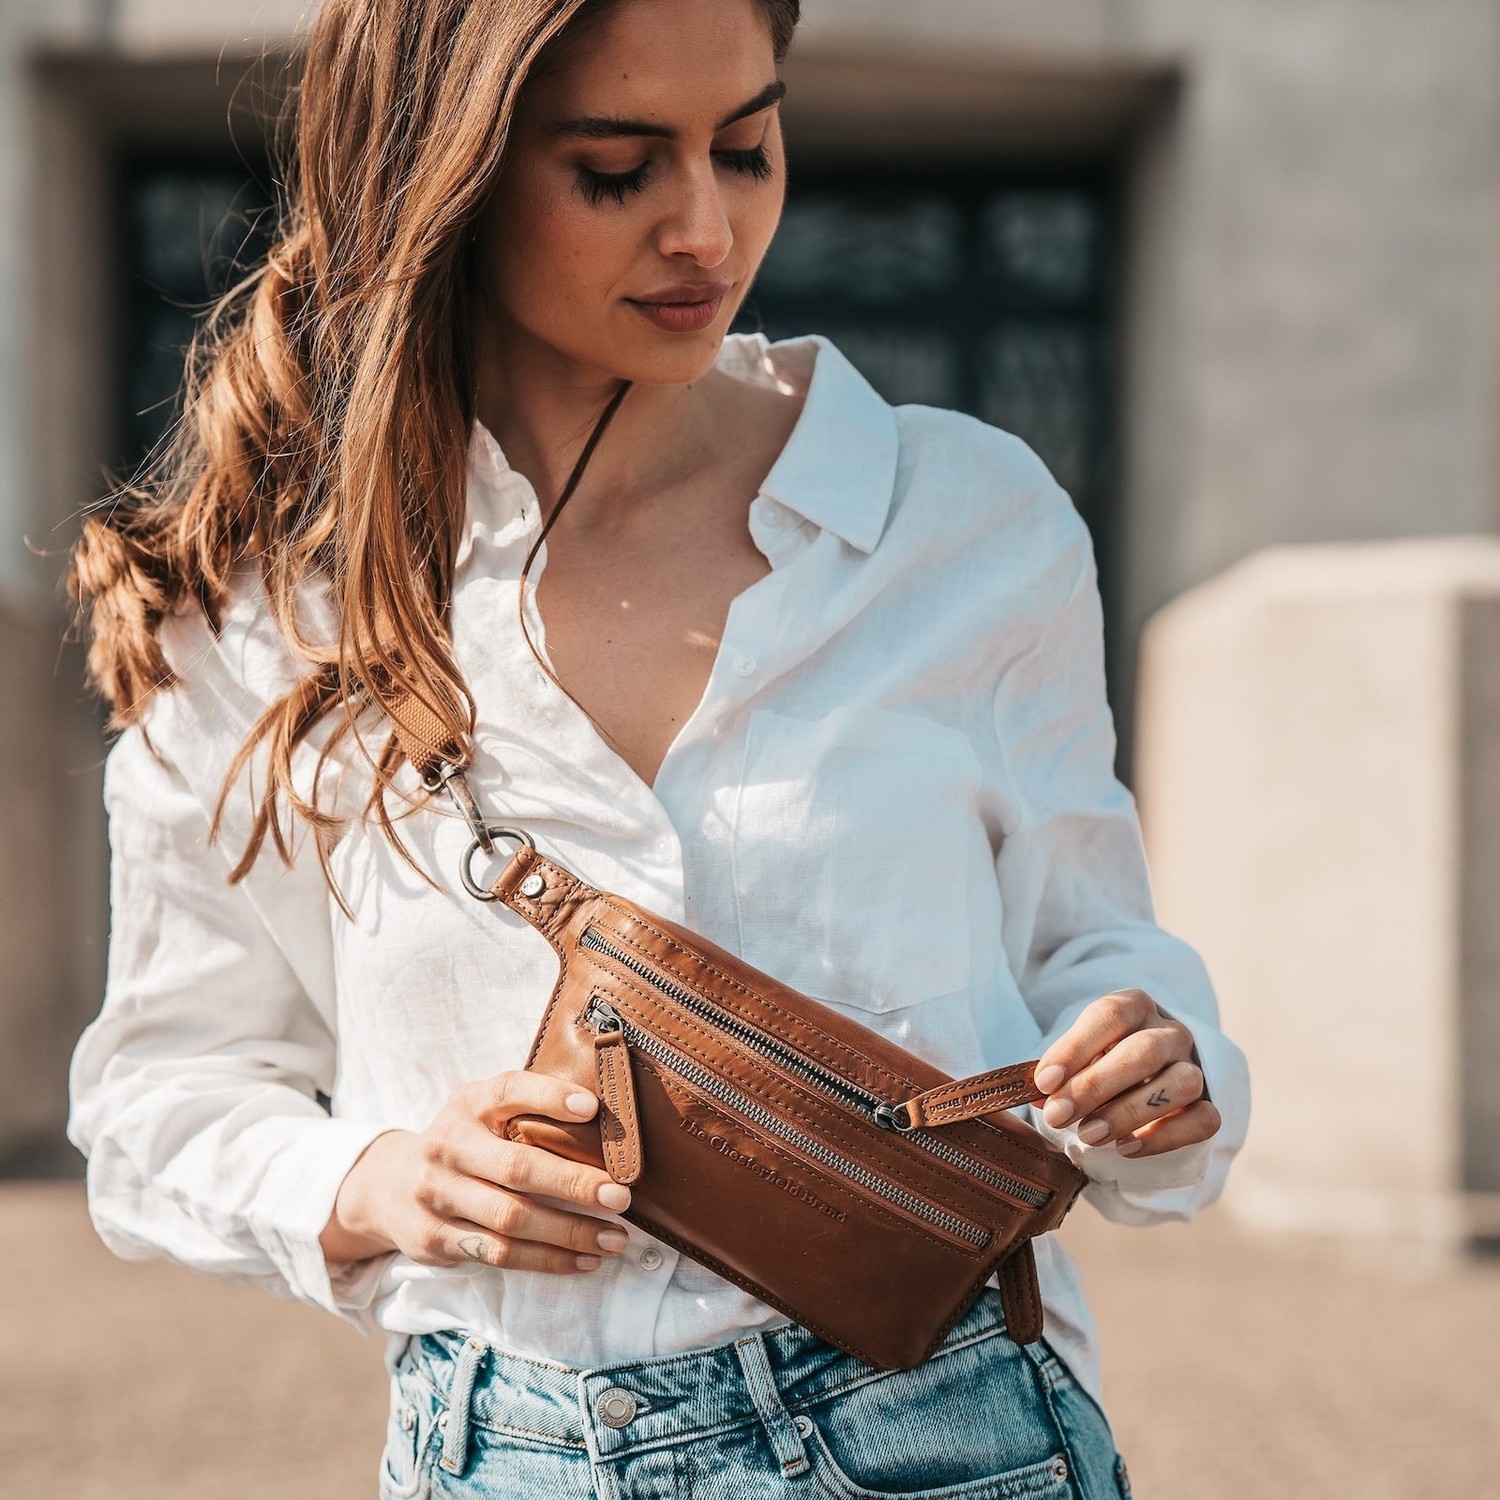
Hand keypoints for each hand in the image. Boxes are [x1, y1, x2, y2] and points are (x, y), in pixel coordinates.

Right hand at [320, 1071, 633, 1273]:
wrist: (387, 1185)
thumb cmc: (464, 1141)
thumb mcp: (483, 1111)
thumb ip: (528, 1109)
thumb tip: (603, 1118)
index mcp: (468, 1104)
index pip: (509, 1090)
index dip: (550, 1096)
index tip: (592, 1107)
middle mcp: (449, 1147)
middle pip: (516, 1168)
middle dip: (574, 1184)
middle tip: (620, 1196)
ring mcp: (438, 1196)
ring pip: (511, 1220)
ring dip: (569, 1233)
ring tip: (614, 1238)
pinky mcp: (436, 1240)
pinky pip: (499, 1255)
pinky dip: (547, 1260)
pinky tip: (584, 1260)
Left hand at [1033, 990, 1220, 1157]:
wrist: (1140, 1083)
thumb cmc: (1098, 1064)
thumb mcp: (1076, 1059)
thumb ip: (1058, 1072)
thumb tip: (1037, 1093)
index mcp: (1135, 1006)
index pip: (1110, 1015)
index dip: (1075, 1048)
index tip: (1044, 1082)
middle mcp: (1170, 1032)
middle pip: (1144, 1051)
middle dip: (1095, 1086)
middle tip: (1058, 1115)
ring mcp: (1194, 1067)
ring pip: (1181, 1083)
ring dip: (1130, 1111)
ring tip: (1089, 1135)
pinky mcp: (1208, 1105)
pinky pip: (1203, 1119)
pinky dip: (1165, 1137)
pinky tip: (1127, 1148)